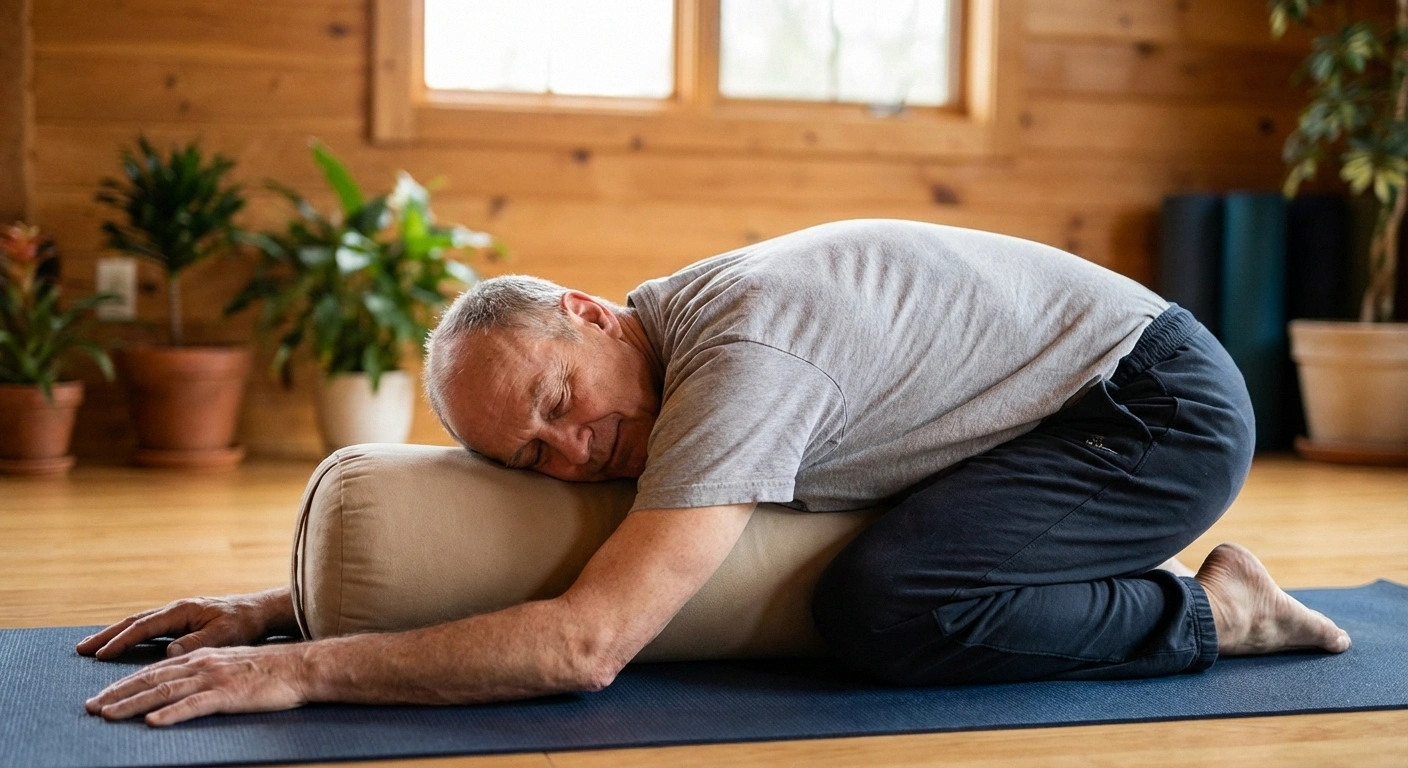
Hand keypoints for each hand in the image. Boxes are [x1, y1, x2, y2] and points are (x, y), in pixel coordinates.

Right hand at [76, 588, 292, 659]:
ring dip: (115, 634)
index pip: (144, 626)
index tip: (101, 654)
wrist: (260, 612)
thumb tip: (169, 652)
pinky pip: (149, 628)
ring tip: (92, 647)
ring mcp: (178, 614)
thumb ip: (198, 643)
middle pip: (134, 621)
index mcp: (183, 610)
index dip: (122, 640)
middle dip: (107, 635)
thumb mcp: (225, 634)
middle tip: (81, 648)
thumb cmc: (245, 623)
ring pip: (139, 623)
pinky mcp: (182, 621)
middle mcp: (176, 609)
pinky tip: (122, 644)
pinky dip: (131, 635)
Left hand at [85, 644, 309, 725]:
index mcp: (201, 657)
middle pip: (151, 679)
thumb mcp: (230, 666)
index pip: (154, 670)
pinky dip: (172, 715)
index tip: (101, 696)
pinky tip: (154, 723)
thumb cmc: (269, 671)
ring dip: (133, 704)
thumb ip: (204, 673)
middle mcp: (202, 664)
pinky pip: (195, 705)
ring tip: (108, 715)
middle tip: (90, 708)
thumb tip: (179, 688)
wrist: (302, 667)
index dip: (125, 683)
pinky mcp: (229, 695)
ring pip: (165, 691)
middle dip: (117, 693)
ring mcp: (214, 678)